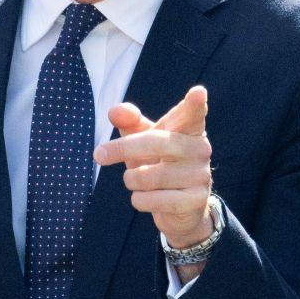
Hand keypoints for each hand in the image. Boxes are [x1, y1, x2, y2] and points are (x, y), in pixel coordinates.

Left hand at [95, 86, 213, 250]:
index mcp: (188, 128)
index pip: (192, 113)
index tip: (197, 93)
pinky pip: (153, 200)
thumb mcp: (142, 138)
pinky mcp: (196, 201)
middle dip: (121, 149)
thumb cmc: (158, 162)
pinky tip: (148, 198)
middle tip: (98, 154)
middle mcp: (200, 149)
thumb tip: (115, 112)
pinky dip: (140, 200)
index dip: (194, 104)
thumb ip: (129, 121)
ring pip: (147, 177)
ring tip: (137, 181)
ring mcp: (200, 175)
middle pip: (154, 143)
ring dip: (131, 180)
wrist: (179, 205)